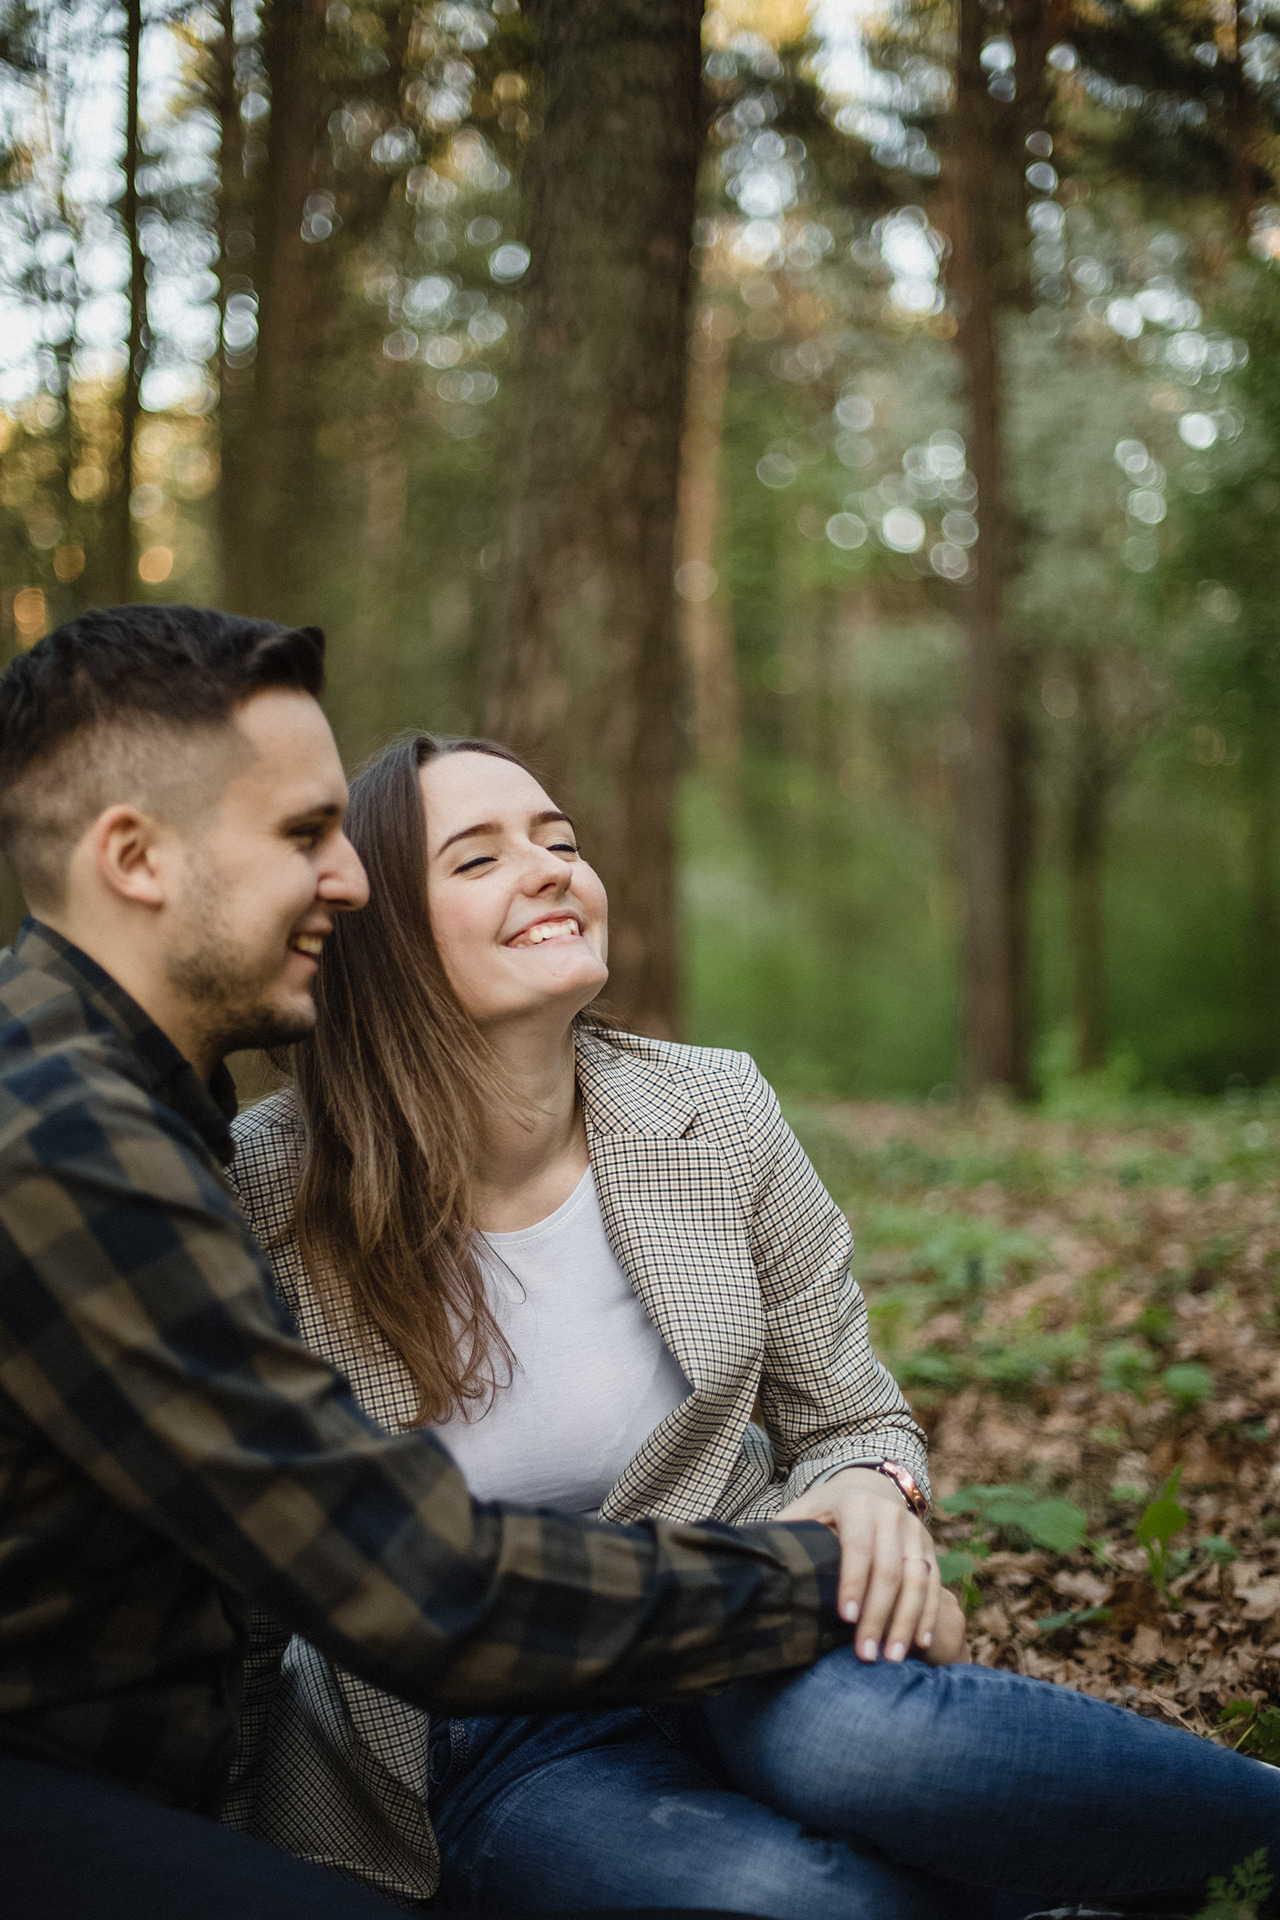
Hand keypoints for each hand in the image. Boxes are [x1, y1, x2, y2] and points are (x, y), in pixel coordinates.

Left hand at [776, 1468, 961, 1665]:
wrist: (868, 1488)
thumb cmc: (825, 1511)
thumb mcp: (804, 1511)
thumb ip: (786, 1533)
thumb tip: (752, 1562)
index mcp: (856, 1504)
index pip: (858, 1546)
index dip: (853, 1582)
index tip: (845, 1618)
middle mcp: (891, 1515)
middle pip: (890, 1569)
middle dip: (878, 1615)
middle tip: (865, 1655)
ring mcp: (915, 1531)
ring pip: (918, 1580)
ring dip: (907, 1622)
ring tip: (892, 1658)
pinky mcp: (930, 1548)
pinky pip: (935, 1586)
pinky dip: (929, 1616)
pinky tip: (920, 1645)